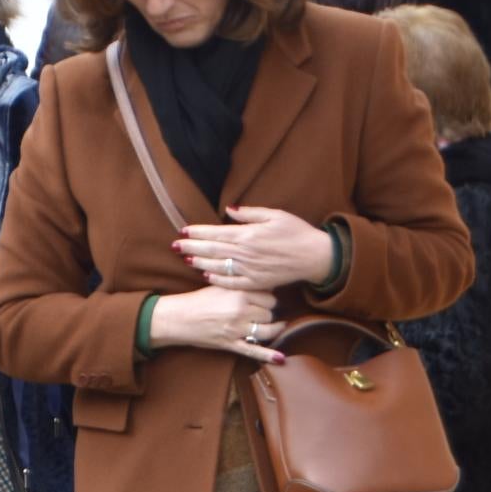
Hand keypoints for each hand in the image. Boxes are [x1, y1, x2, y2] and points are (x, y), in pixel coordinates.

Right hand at [147, 285, 284, 363]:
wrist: (175, 318)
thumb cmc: (196, 300)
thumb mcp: (219, 285)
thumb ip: (240, 284)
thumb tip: (261, 282)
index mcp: (239, 292)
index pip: (269, 295)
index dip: (266, 298)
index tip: (261, 300)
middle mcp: (240, 310)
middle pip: (270, 312)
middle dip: (266, 313)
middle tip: (257, 312)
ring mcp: (236, 329)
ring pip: (268, 330)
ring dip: (271, 329)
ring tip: (271, 327)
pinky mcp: (231, 344)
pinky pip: (253, 350)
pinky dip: (268, 355)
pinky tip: (280, 358)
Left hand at [173, 205, 337, 292]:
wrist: (315, 256)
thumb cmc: (296, 232)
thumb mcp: (275, 215)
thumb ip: (250, 213)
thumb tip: (229, 209)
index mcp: (248, 234)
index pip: (215, 233)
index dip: (197, 232)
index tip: (183, 231)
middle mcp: (245, 253)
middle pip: (211, 250)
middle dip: (191, 247)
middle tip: (174, 246)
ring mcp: (249, 269)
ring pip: (217, 266)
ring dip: (199, 263)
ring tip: (185, 259)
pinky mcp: (255, 282)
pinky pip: (231, 282)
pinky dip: (217, 279)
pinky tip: (206, 275)